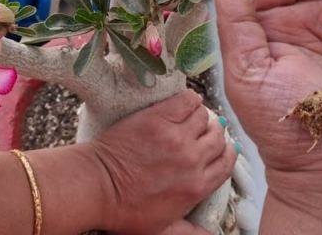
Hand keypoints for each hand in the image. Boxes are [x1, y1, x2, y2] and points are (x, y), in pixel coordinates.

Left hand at [88, 90, 236, 234]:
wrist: (94, 187)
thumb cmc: (123, 210)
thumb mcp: (162, 231)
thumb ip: (190, 233)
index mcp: (197, 186)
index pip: (227, 161)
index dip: (225, 151)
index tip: (217, 147)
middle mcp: (192, 160)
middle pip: (218, 137)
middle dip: (213, 133)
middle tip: (200, 132)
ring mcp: (176, 138)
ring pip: (204, 117)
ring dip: (199, 116)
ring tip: (187, 119)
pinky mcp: (158, 119)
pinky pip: (187, 101)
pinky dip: (189, 100)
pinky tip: (182, 104)